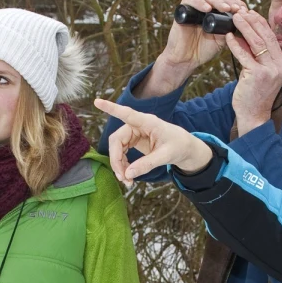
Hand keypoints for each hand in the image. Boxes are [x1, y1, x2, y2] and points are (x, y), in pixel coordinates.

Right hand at [96, 98, 213, 184]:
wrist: (184, 148)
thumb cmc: (178, 146)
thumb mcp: (166, 156)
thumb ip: (148, 164)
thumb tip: (128, 174)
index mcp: (148, 122)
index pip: (127, 114)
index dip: (112, 108)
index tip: (97, 101)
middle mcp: (138, 125)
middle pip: (117, 140)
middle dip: (116, 160)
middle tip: (123, 178)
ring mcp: (134, 133)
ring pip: (116, 148)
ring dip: (118, 165)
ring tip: (127, 180)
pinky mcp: (133, 141)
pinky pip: (121, 152)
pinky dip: (122, 165)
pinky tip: (128, 175)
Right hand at [136, 0, 249, 97]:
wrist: (186, 60)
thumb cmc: (203, 50)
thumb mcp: (223, 39)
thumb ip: (231, 29)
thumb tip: (246, 20)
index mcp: (216, 14)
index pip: (227, 2)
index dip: (236, 4)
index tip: (245, 10)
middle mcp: (205, 9)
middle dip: (230, 1)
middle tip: (237, 9)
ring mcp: (194, 8)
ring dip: (218, 1)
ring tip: (226, 8)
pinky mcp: (183, 10)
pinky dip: (199, 2)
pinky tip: (207, 8)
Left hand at [227, 9, 281, 134]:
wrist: (253, 116)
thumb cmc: (254, 95)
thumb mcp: (257, 72)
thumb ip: (254, 56)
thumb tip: (243, 36)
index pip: (272, 38)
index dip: (260, 24)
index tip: (250, 13)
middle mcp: (280, 65)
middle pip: (265, 37)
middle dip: (252, 21)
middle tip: (240, 11)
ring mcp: (270, 71)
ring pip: (256, 43)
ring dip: (244, 28)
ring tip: (234, 18)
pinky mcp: (258, 76)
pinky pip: (245, 56)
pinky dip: (236, 45)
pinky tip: (228, 37)